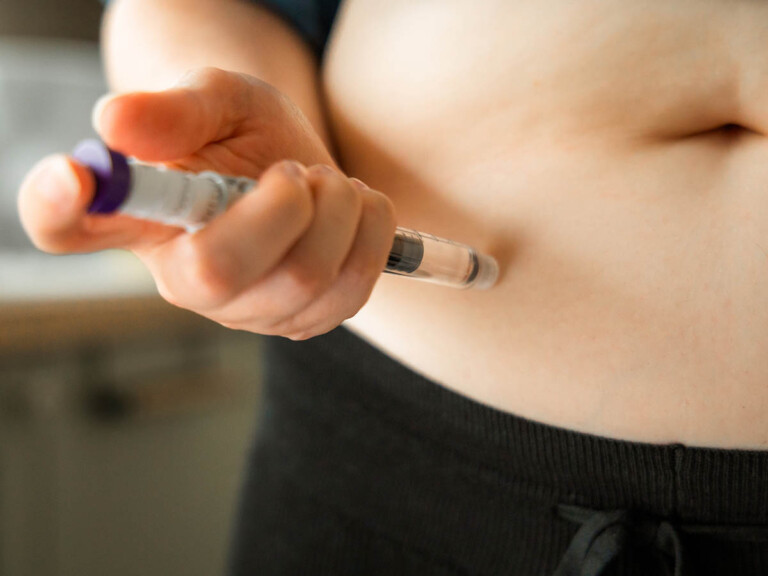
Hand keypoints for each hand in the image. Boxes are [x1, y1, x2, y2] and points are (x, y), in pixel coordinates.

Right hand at [18, 68, 396, 338]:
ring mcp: (244, 310)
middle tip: (296, 171)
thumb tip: (116, 123)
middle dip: (286, 204)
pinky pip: (351, 291)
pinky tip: (354, 209)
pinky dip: (370, 232)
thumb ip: (177, 108)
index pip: (64, 226)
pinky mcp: (302, 321)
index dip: (57, 205)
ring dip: (339, 210)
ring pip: (303, 280)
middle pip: (218, 270)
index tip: (73, 174)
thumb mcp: (218, 100)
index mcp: (138, 217)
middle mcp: (182, 278)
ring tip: (328, 185)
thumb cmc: (246, 135)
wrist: (301, 168)